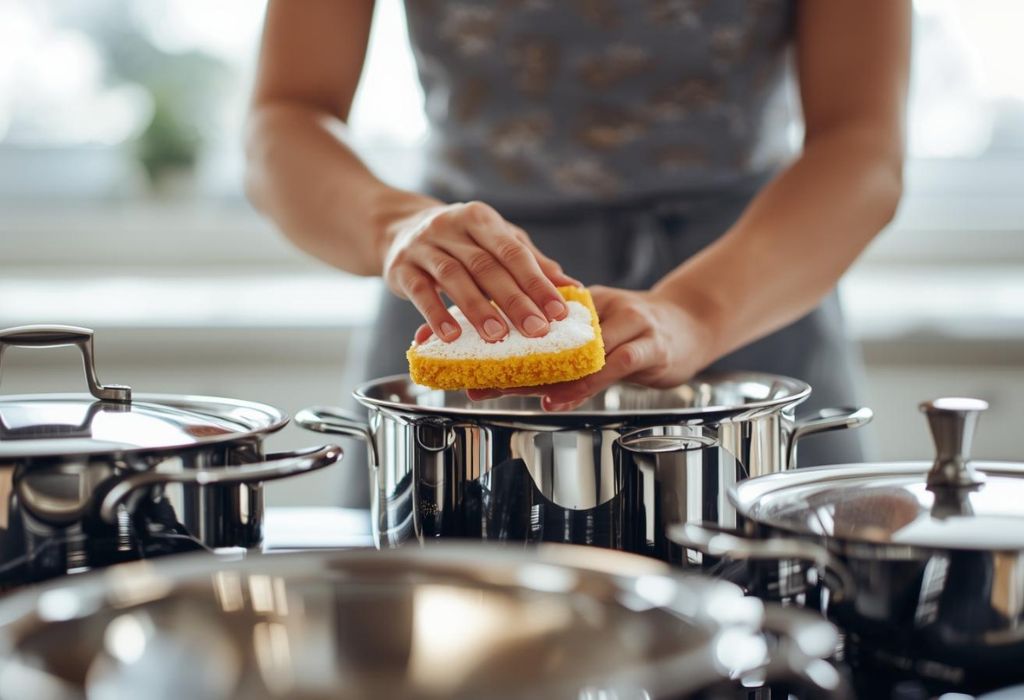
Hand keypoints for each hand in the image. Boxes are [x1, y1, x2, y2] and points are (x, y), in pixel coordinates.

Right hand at [382, 201, 578, 342]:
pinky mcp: (400, 267)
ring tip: (497, 335)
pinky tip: (451, 335)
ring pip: (454, 277)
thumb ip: (530, 262)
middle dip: (514, 300)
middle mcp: (451, 226)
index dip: (537, 282)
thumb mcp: (494, 241)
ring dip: (477, 308)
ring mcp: (423, 246)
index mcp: (480, 218)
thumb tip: (571, 286)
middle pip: (486, 266)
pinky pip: (419, 292)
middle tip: (536, 330)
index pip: (514, 251)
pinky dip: (435, 314)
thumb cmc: (458, 241)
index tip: (558, 311)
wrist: (397, 229)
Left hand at [468, 286, 715, 409]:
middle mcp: (600, 307)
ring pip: (579, 350)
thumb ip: (560, 348)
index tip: (464, 362)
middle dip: (509, 360)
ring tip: (510, 390)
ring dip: (544, 373)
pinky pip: (615, 364)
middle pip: (549, 335)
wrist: (693, 322)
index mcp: (579, 301)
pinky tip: (560, 396)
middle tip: (476, 381)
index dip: (496, 340)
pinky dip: (587, 382)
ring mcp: (628, 322)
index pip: (532, 321)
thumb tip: (506, 368)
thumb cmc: (638, 333)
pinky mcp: (652, 343)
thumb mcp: (596, 332)